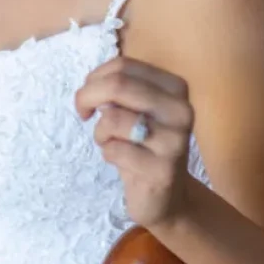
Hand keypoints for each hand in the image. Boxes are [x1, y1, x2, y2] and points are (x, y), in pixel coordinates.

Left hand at [76, 56, 194, 228]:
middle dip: (87, 97)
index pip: (123, 66)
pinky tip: (121, 161)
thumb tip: (92, 85)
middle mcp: (181, 109)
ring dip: (100, 132)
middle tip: (82, 113)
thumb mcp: (134, 110)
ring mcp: (175, 140)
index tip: (89, 96)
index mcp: (175, 87)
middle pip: (117, 85)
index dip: (95, 78)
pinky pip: (115, 150)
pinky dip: (107, 153)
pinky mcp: (163, 169)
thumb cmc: (143, 146)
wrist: (167, 197)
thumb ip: (118, 89)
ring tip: (110, 143)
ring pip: (113, 118)